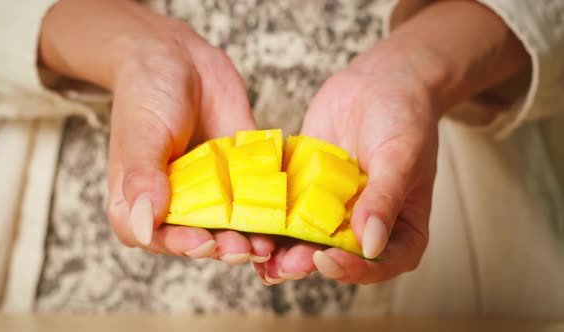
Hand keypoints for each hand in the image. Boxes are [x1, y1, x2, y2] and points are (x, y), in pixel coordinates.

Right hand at [40, 0, 274, 262]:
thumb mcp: (141, 134)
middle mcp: (175, 202)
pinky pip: (251, 201)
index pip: (153, 237)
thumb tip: (144, 225)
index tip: (202, 243)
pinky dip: (266, 214)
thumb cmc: (147, 94)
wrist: (181, 59)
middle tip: (240, 248)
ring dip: (245, 238)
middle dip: (219, 248)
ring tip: (262, 244)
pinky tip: (281, 221)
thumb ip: (141, 178)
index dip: (178, 246)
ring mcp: (209, 192)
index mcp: (139, 199)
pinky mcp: (238, 177)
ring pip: (226, 226)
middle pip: (194, 238)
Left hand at [255, 44, 437, 283]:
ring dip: (282, 250)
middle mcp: (364, 227)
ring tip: (259, 252)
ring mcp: (333, 211)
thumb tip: (370, 245)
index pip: (379, 263)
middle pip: (337, 257)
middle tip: (282, 266)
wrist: (380, 81)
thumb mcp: (401, 157)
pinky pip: (288, 210)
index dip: (351, 269)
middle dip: (306, 263)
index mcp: (400, 231)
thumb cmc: (404, 118)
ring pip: (307, 239)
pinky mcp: (306, 191)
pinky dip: (269, 219)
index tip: (326, 259)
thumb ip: (385, 200)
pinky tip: (248, 223)